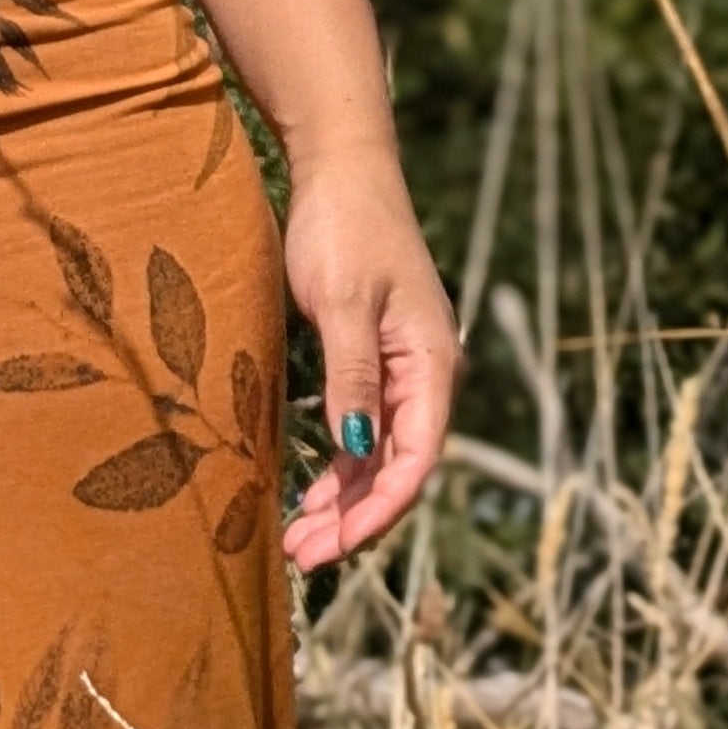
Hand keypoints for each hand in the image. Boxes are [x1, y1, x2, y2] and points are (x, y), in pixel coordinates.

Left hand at [278, 148, 454, 567]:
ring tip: (295, 541)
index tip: (329, 547)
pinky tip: (307, 493)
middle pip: (397, 469)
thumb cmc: (344, 228)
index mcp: (431, 364)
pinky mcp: (373, 360)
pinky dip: (337, 467)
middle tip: (299, 558)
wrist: (341, 170)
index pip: (414, 462)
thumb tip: (354, 448)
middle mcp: (426, 375)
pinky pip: (363, 431)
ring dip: (341, 501)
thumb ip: (352, 377)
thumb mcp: (343, 303)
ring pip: (378, 457)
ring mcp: (401, 370)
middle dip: (352, 520)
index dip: (376, 513)